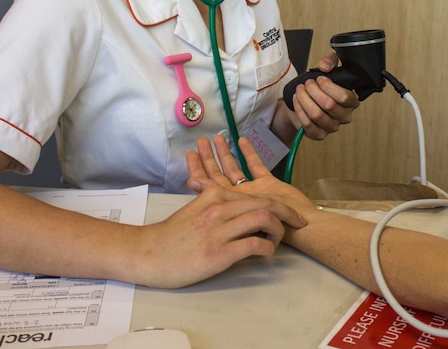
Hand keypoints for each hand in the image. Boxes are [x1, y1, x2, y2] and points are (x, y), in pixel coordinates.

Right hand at [135, 169, 305, 287]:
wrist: (148, 253)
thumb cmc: (172, 235)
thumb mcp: (194, 209)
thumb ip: (215, 202)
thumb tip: (237, 206)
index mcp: (215, 195)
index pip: (256, 195)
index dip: (279, 204)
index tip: (291, 212)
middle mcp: (219, 207)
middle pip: (265, 203)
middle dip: (288, 213)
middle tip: (299, 223)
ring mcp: (219, 229)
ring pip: (263, 219)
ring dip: (279, 230)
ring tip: (279, 239)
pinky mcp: (218, 252)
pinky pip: (254, 245)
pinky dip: (267, 248)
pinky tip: (266, 254)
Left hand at [186, 136, 315, 215]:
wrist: (299, 227)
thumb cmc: (266, 228)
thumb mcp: (233, 214)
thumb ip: (213, 196)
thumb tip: (191, 182)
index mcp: (227, 204)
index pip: (208, 184)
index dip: (198, 168)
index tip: (190, 152)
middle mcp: (237, 196)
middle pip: (219, 174)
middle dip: (209, 158)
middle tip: (201, 141)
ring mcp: (253, 189)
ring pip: (235, 168)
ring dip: (226, 154)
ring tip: (217, 138)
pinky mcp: (269, 184)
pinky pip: (256, 166)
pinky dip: (249, 153)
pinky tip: (242, 140)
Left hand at [287, 51, 360, 139]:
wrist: (308, 102)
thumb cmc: (321, 87)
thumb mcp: (329, 68)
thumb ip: (331, 60)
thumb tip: (324, 66)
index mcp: (352, 101)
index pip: (344, 97)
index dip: (329, 86)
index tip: (320, 79)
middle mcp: (344, 116)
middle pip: (329, 105)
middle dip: (313, 91)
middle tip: (307, 83)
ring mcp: (332, 127)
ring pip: (317, 114)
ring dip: (304, 99)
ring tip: (300, 90)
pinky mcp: (319, 134)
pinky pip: (307, 124)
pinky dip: (299, 110)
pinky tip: (297, 100)